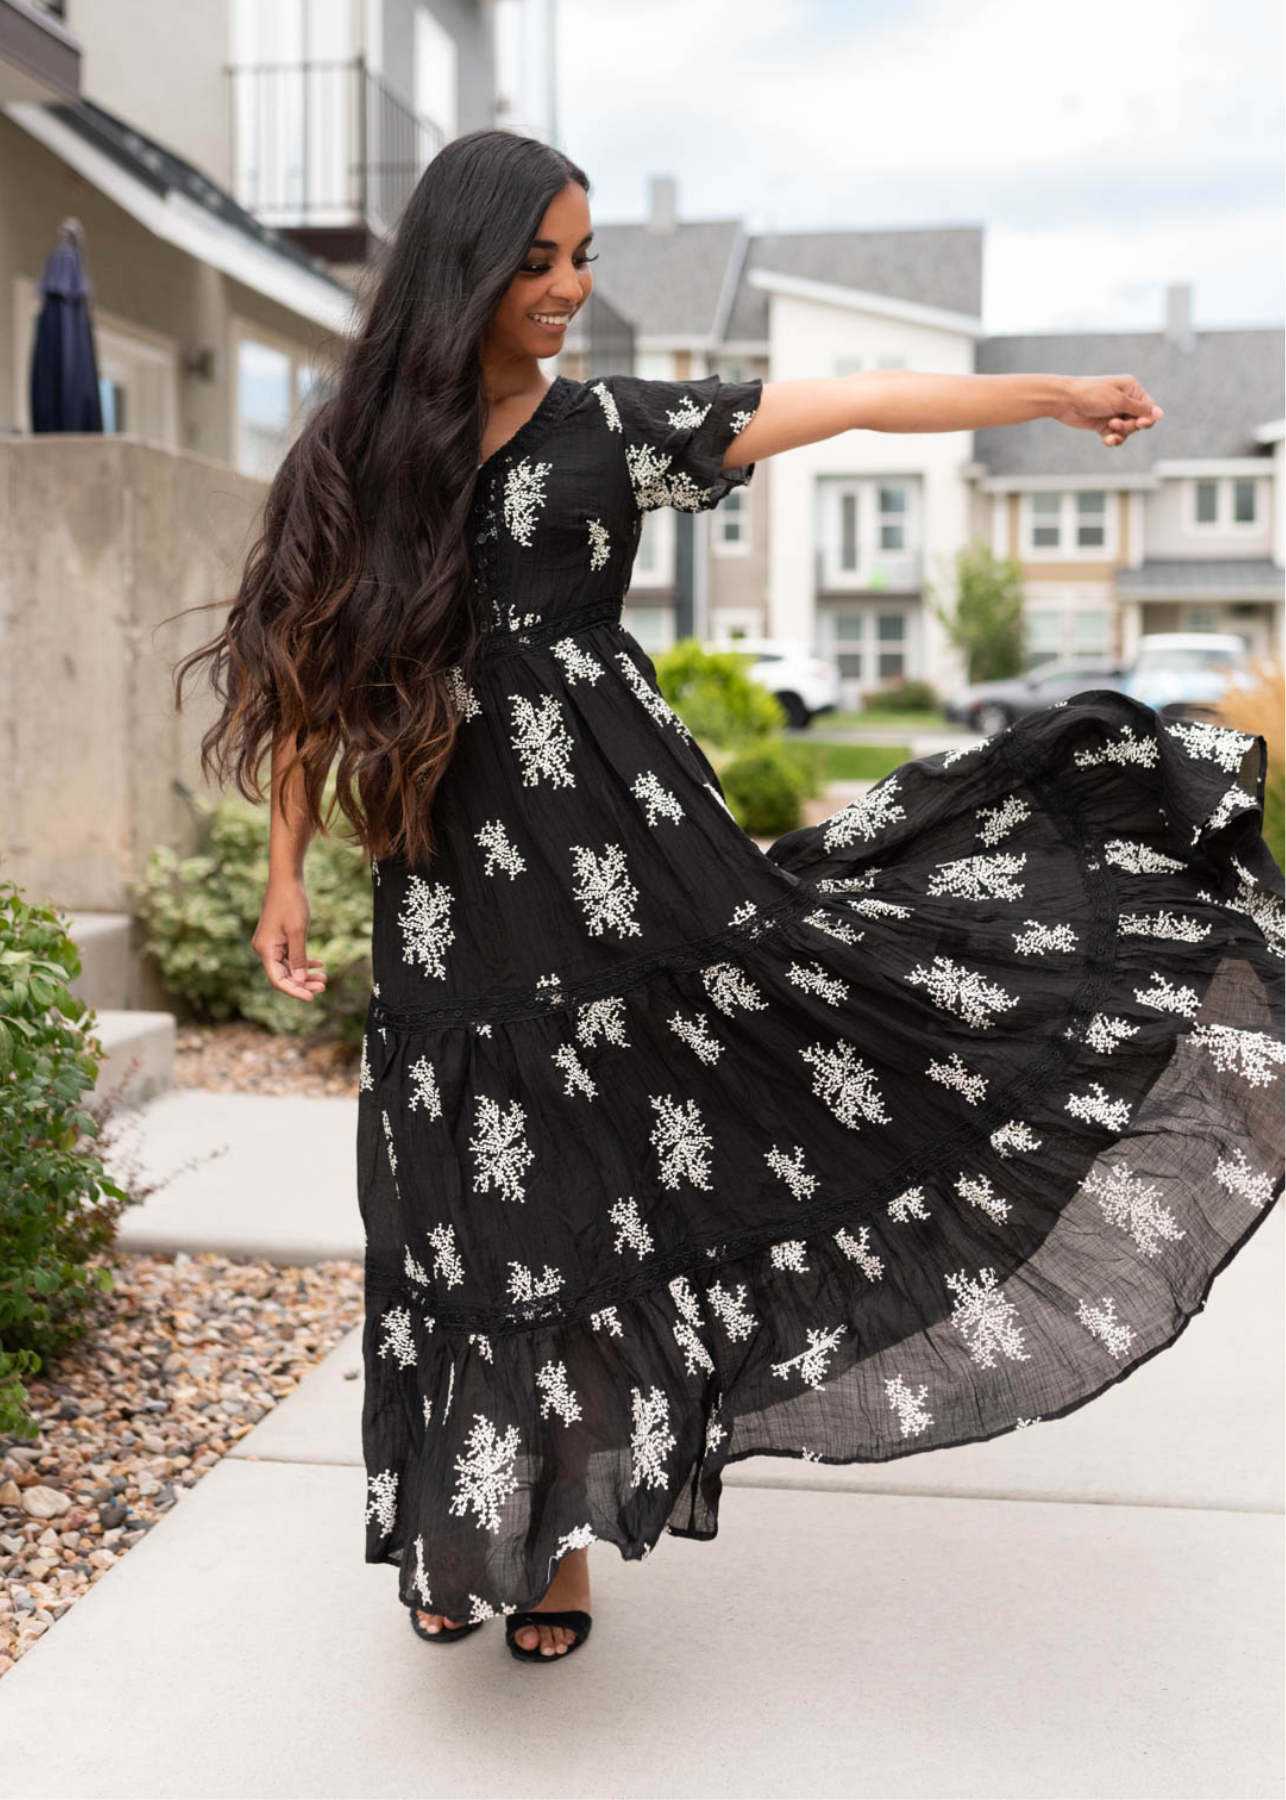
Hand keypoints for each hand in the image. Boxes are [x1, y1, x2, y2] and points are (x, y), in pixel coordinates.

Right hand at [252, 875, 326, 1001]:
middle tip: (324, 986)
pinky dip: (303, 961)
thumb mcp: (298, 931)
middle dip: (303, 983)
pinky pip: (289, 956)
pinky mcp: (277, 938)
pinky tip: (320, 964)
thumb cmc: (291, 902)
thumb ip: (299, 957)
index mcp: (265, 950)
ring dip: (305, 974)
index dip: (294, 991)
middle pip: (283, 976)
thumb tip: (300, 981)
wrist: (286, 880)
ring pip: (288, 967)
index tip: (312, 997)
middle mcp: (264, 949)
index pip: (278, 980)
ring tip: (325, 978)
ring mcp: (270, 944)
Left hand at [1050, 374, 1162, 447]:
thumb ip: (1140, 409)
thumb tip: (1161, 414)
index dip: (1147, 418)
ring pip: (1128, 431)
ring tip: (1110, 429)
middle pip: (1139, 421)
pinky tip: (1107, 440)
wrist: (1065, 401)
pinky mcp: (1104, 425)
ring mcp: (1115, 414)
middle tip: (1116, 424)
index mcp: (1132, 389)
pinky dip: (1113, 440)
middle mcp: (1125, 401)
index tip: (1140, 423)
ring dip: (1121, 433)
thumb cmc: (1092, 394)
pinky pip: (1116, 437)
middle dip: (1130, 426)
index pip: (1149, 407)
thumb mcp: (1119, 401)